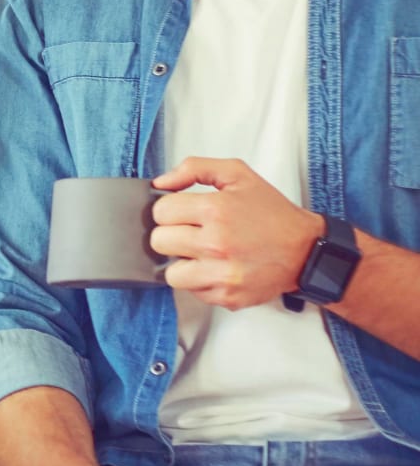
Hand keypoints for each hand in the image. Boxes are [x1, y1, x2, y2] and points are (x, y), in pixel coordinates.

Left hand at [151, 157, 322, 309]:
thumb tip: (161, 183)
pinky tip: (217, 267)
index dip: (169, 209)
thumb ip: (195, 168)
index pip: (161, 212)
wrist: (306, 250)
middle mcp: (216, 244)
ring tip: (200, 254)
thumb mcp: (238, 174)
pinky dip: (200, 281)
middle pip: (159, 242)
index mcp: (216, 210)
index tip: (182, 212)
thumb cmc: (272, 212)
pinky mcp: (227, 296)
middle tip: (190, 232)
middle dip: (171, 234)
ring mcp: (222, 274)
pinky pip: (193, 291)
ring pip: (171, 274)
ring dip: (182, 262)